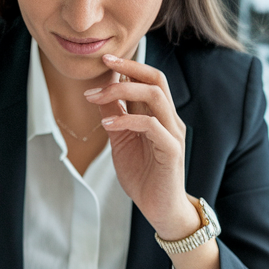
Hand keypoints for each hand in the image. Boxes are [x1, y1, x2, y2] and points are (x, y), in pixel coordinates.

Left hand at [85, 53, 199, 240]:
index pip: (149, 79)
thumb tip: (99, 93)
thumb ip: (114, 117)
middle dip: (130, 67)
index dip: (128, 66)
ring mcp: (173, 133)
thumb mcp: (121, 141)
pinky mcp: (172, 150)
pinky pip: (152, 126)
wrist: (160, 208)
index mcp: (159, 115)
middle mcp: (170, 119)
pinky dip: (127, 121)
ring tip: (96, 98)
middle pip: (156, 79)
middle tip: (105, 64)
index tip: (104, 59)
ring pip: (155, 97)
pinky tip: (107, 126)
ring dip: (123, 92)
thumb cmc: (143, 175)